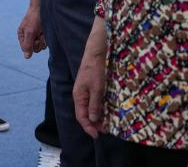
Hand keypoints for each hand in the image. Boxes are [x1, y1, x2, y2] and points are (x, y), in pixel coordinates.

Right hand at [16, 6, 45, 57]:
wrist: (43, 8)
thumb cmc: (34, 18)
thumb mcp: (30, 31)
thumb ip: (28, 45)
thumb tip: (26, 57)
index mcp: (22, 35)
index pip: (25, 48)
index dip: (31, 46)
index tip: (34, 39)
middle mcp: (28, 37)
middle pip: (34, 49)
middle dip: (38, 43)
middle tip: (39, 35)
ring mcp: (36, 36)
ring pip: (40, 47)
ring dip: (43, 41)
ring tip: (43, 32)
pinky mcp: (43, 35)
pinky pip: (45, 43)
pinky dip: (47, 39)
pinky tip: (46, 32)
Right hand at [73, 22, 107, 138]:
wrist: (97, 52)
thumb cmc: (96, 69)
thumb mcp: (96, 88)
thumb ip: (94, 104)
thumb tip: (92, 120)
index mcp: (78, 96)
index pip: (81, 117)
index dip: (89, 127)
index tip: (98, 135)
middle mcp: (81, 95)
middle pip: (85, 114)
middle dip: (94, 123)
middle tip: (106, 130)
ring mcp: (86, 91)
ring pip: (91, 108)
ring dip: (98, 117)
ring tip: (108, 123)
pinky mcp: (93, 87)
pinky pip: (95, 102)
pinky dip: (101, 108)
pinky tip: (108, 111)